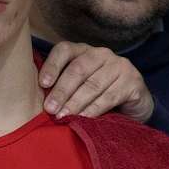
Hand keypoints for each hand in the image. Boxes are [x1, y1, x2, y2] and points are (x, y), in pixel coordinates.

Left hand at [39, 42, 154, 122]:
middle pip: (78, 69)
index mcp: (83, 51)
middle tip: (50, 109)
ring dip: (75, 102)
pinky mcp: (133, 81)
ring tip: (63, 117)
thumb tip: (34, 99)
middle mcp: (102, 54)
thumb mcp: (79, 87)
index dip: (52, 65)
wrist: (134, 105)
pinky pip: (109, 96)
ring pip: (93, 84)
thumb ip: (61, 86)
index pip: (64, 50)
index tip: (43, 84)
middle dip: (62, 91)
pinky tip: (84, 119)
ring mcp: (119, 65)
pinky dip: (94, 109)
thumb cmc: (98, 96)